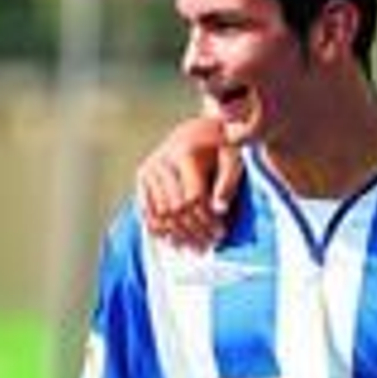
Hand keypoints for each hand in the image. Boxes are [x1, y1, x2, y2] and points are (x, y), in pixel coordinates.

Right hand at [135, 115, 242, 250]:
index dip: (206, 219)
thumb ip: (228, 182)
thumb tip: (219, 210)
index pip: (192, 197)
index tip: (221, 233)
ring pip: (159, 212)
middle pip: (174, 207)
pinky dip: (158, 229)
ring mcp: (149, 169)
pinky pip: (146, 209)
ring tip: (195, 249)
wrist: (200, 129)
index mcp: (184, 153)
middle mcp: (161, 161)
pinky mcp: (143, 177)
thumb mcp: (233, 156)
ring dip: (177, 235)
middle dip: (193, 230)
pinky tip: (173, 242)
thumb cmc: (222, 144)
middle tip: (210, 245)